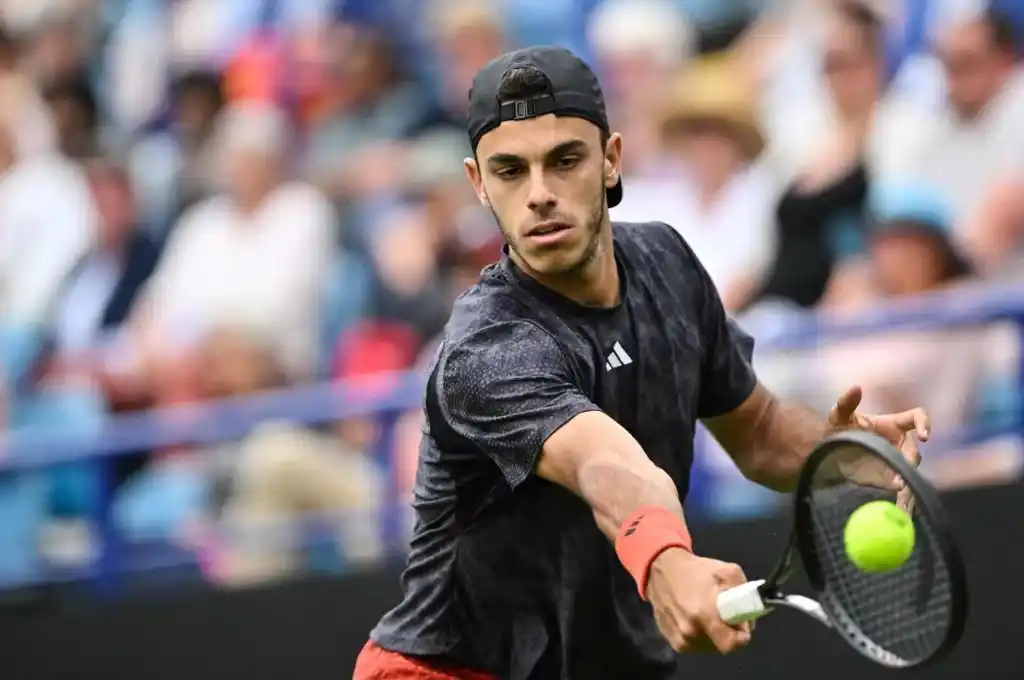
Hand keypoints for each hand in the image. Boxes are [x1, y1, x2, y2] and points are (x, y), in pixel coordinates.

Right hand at [646, 548, 752, 653]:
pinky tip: (694, 617)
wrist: (661, 569)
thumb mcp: (727, 571)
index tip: (741, 625)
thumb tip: (748, 616)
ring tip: (707, 613)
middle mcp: (689, 631)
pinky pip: (694, 644)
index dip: (740, 636)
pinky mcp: (670, 640)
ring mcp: (678, 638)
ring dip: (712, 634)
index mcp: (703, 614)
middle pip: (721, 645)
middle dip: (727, 632)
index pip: (731, 644)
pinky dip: (699, 634)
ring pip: (707, 646)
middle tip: (724, 615)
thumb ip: (744, 593)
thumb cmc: (696, 570)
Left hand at [825, 386, 930, 509]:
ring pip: (911, 473)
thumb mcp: (838, 416)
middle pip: (914, 451)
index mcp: (894, 423)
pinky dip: (903, 501)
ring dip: (909, 485)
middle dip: (911, 461)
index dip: (925, 424)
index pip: (917, 417)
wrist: (830, 452)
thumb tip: (855, 387)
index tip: (924, 436)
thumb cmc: (837, 428)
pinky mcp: (891, 479)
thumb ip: (845, 402)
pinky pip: (902, 489)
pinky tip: (899, 513)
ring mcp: (897, 462)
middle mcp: (900, 442)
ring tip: (902, 498)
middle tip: (902, 474)